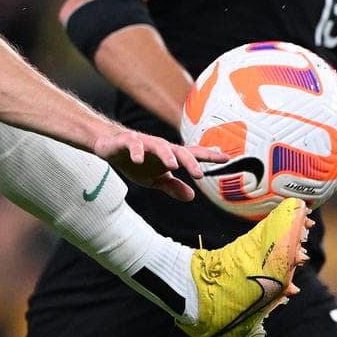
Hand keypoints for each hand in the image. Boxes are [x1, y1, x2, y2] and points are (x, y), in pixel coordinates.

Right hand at [93, 129, 227, 200]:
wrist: (109, 147)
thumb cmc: (137, 162)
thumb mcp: (154, 179)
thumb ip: (172, 186)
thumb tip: (192, 196)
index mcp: (169, 156)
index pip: (192, 155)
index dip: (208, 156)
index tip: (226, 159)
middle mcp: (160, 147)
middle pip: (178, 151)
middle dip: (190, 161)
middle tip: (198, 174)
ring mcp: (144, 142)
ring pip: (158, 146)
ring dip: (167, 155)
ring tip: (173, 166)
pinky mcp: (126, 141)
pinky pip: (133, 144)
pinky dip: (136, 151)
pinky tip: (138, 160)